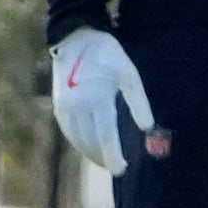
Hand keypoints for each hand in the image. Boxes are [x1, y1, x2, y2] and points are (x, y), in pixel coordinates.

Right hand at [49, 27, 155, 175]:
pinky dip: (79, 142)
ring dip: (90, 152)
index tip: (121, 169)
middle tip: (116, 167)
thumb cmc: (108, 55)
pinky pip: (69, 131)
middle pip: (90, 142)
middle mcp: (78, 107)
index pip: (105, 137)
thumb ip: (139, 103)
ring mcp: (65, 107)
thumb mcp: (129, 75)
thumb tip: (148, 128)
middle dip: (103, 157)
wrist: (75, 39)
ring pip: (77, 139)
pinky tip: (88, 145)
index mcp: (97, 100)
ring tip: (103, 160)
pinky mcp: (59, 105)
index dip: (113, 156)